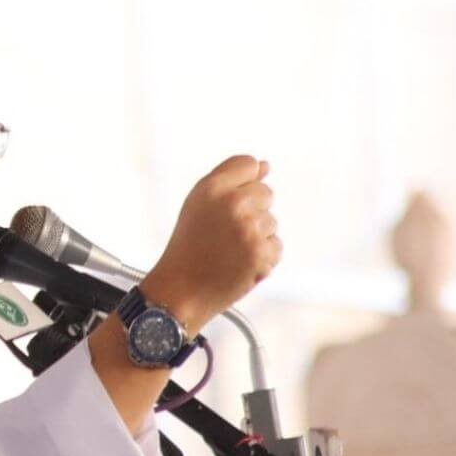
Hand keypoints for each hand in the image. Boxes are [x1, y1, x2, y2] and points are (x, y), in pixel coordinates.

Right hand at [142, 155, 280, 334]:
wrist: (180, 290)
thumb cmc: (187, 248)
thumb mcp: (198, 204)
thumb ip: (230, 180)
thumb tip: (265, 166)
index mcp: (212, 187)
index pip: (248, 164)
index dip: (244, 183)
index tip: (231, 202)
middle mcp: (232, 204)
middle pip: (265, 192)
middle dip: (252, 211)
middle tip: (225, 233)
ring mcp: (249, 229)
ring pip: (271, 221)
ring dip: (257, 236)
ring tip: (230, 251)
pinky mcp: (261, 253)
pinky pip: (276, 246)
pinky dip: (262, 257)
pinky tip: (239, 263)